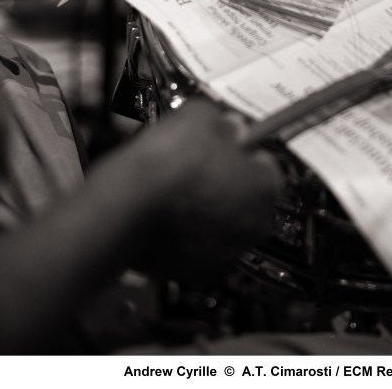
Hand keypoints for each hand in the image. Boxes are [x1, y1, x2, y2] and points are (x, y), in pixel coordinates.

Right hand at [126, 98, 283, 279]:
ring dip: (208, 213)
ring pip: (224, 227)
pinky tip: (165, 219)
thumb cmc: (167, 161)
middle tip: (198, 168)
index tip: (226, 146)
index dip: (244, 153)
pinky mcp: (197, 275)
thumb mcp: (198, 116)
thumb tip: (229, 126)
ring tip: (176, 194)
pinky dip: (188, 239)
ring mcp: (227, 254)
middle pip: (247, 200)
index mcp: (265, 187)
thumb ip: (221, 122)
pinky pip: (199, 250)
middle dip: (228, 185)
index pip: (266, 166)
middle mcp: (255, 226)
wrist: (125, 207)